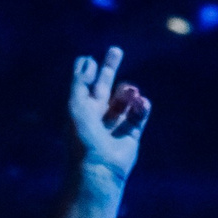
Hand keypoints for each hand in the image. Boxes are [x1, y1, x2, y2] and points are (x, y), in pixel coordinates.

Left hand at [69, 46, 150, 189]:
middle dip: (110, 67)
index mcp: (81, 110)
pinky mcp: (132, 134)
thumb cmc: (82, 137)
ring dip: (128, 92)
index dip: (88, 70)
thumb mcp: (75, 105)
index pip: (86, 84)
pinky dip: (142, 106)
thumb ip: (80, 82)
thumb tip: (87, 60)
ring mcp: (115, 125)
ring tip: (129, 93)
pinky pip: (140, 113)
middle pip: (105, 85)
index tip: (89, 58)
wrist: (98, 168)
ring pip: (125, 99)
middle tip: (115, 49)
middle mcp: (97, 116)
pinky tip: (140, 103)